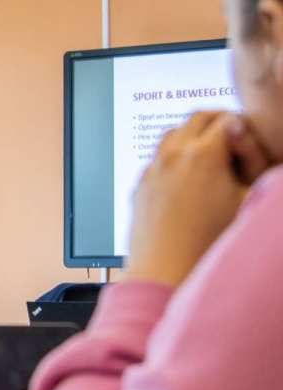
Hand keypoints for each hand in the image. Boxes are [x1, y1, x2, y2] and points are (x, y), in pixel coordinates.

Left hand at [125, 111, 270, 286]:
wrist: (166, 270)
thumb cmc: (210, 240)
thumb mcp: (247, 198)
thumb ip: (250, 161)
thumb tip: (240, 131)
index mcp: (203, 154)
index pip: (227, 119)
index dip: (243, 124)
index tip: (248, 135)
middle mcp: (173, 156)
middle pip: (196, 118)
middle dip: (216, 121)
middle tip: (231, 133)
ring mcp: (152, 169)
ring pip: (171, 134)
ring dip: (191, 135)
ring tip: (208, 151)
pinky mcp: (140, 185)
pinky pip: (156, 159)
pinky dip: (172, 156)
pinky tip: (185, 175)